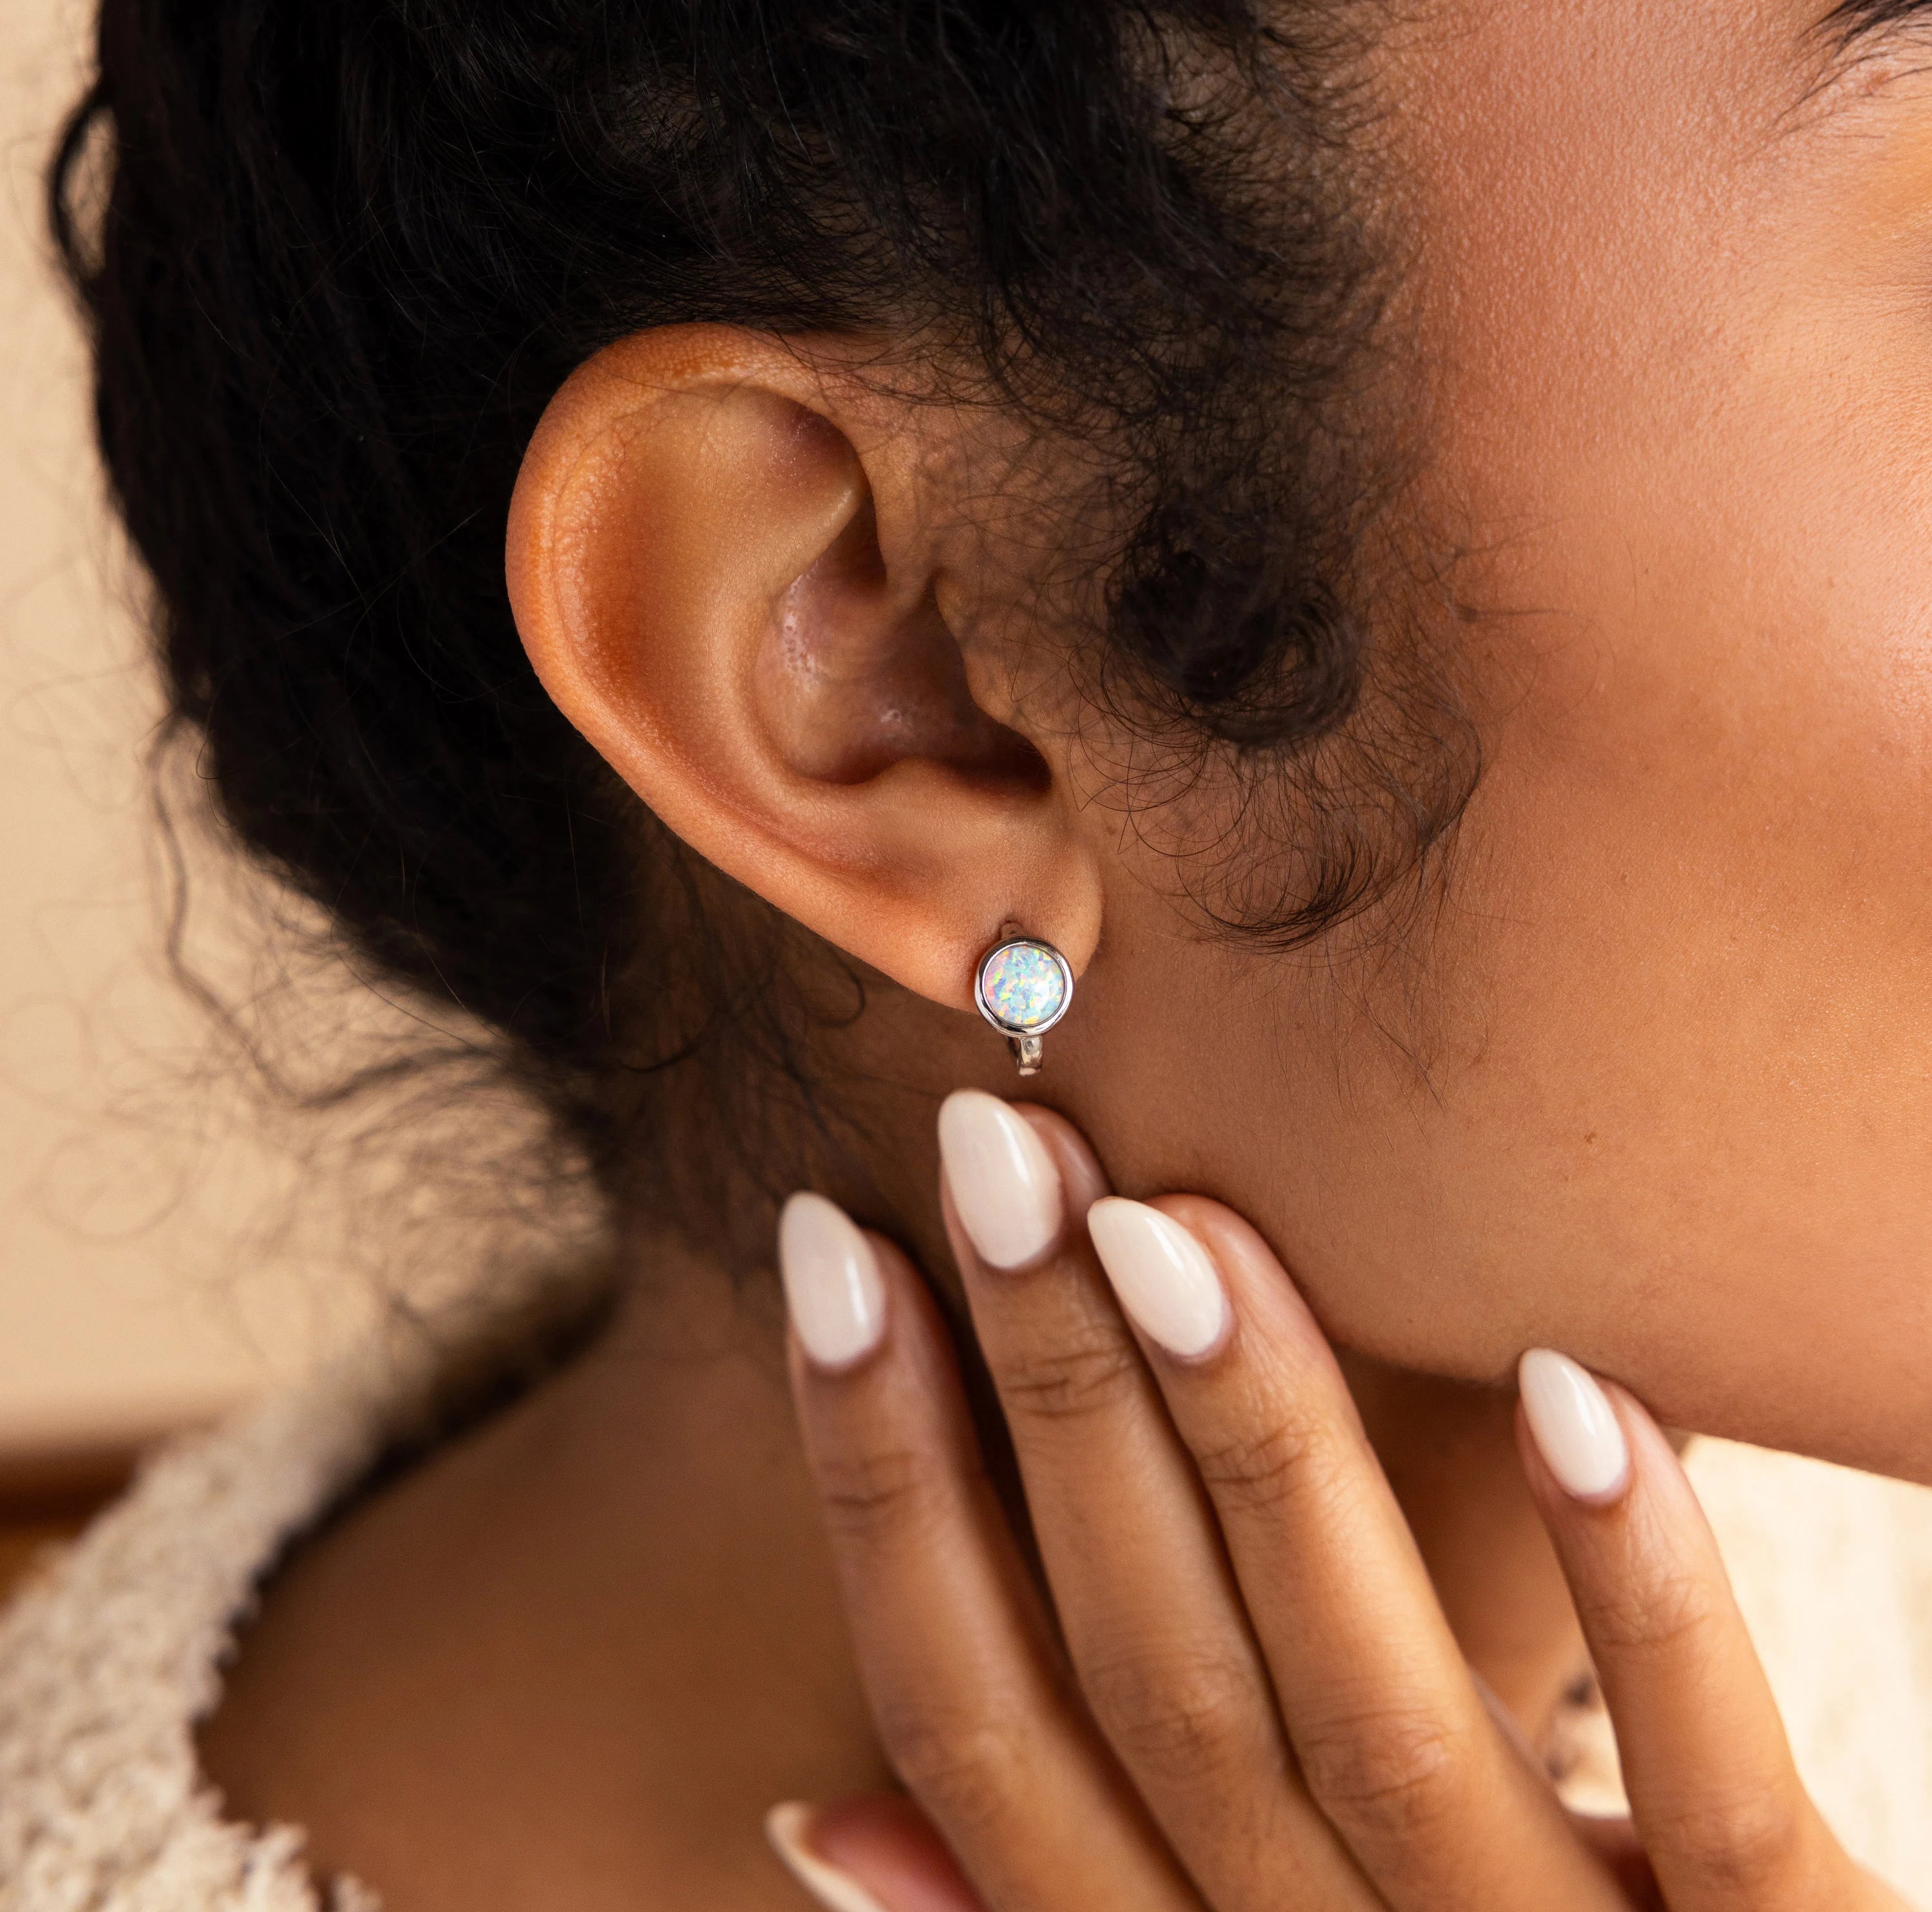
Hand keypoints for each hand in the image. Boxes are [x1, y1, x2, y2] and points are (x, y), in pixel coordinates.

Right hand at [768, 1092, 1907, 1911]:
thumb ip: (1012, 1908)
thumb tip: (809, 1810)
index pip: (973, 1718)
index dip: (881, 1479)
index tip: (833, 1247)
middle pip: (1149, 1671)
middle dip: (1048, 1385)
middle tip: (996, 1143)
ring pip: (1373, 1709)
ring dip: (1264, 1444)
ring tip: (1177, 1215)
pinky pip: (1705, 1795)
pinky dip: (1633, 1587)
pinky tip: (1565, 1380)